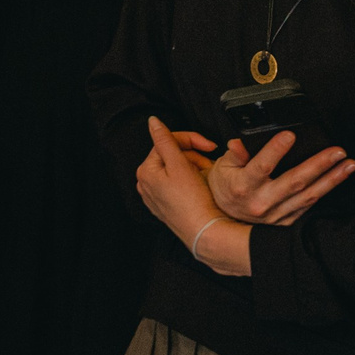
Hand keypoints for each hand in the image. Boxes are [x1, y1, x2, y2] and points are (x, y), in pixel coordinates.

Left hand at [135, 117, 222, 242]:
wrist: (204, 232)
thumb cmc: (192, 202)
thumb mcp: (179, 164)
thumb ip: (165, 139)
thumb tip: (153, 122)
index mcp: (145, 171)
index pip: (167, 142)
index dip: (191, 140)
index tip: (209, 145)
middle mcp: (147, 184)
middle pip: (172, 155)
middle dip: (194, 156)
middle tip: (209, 163)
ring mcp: (157, 196)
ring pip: (178, 169)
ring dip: (195, 167)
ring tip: (207, 175)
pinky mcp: (168, 205)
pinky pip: (179, 184)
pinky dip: (192, 180)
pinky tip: (202, 185)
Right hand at [204, 128, 354, 224]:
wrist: (222, 219)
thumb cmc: (225, 186)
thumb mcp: (223, 167)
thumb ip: (235, 154)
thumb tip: (239, 142)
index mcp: (243, 186)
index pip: (261, 166)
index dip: (275, 150)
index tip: (290, 135)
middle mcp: (261, 202)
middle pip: (294, 181)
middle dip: (319, 165)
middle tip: (337, 151)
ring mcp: (276, 214)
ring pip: (308, 195)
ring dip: (332, 179)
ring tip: (349, 164)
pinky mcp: (285, 222)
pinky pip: (308, 205)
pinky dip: (325, 191)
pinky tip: (338, 179)